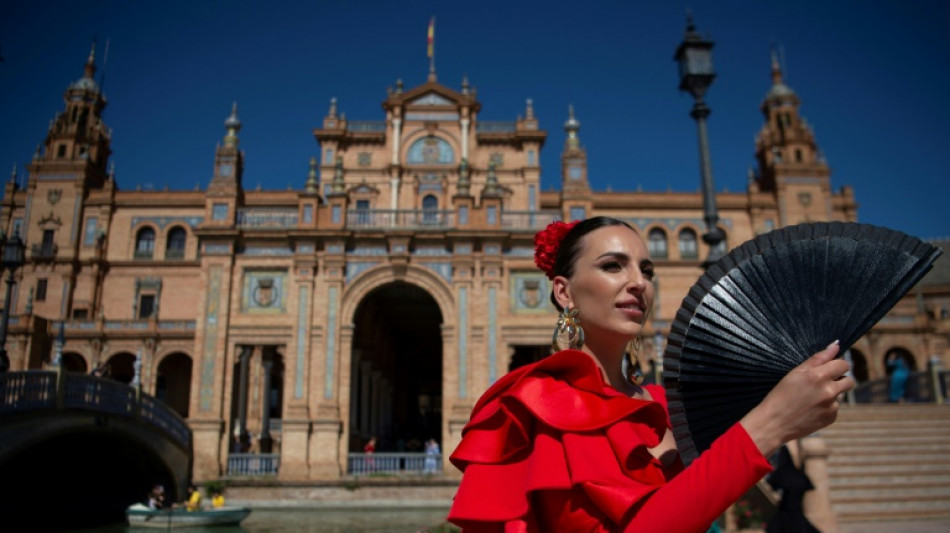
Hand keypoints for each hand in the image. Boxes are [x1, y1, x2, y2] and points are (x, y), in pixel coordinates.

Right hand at [740, 341, 854, 456]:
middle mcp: (829, 391)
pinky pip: (835, 407)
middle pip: (849, 380)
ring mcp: (832, 406)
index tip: (829, 368)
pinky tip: (812, 409)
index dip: (837, 365)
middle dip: (840, 379)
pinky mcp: (832, 418)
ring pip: (841, 394)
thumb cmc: (780, 395)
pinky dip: (827, 406)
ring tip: (813, 398)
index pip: (843, 365)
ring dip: (832, 394)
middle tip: (823, 383)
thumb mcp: (795, 373)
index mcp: (818, 376)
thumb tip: (835, 345)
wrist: (774, 423)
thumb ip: (818, 358)